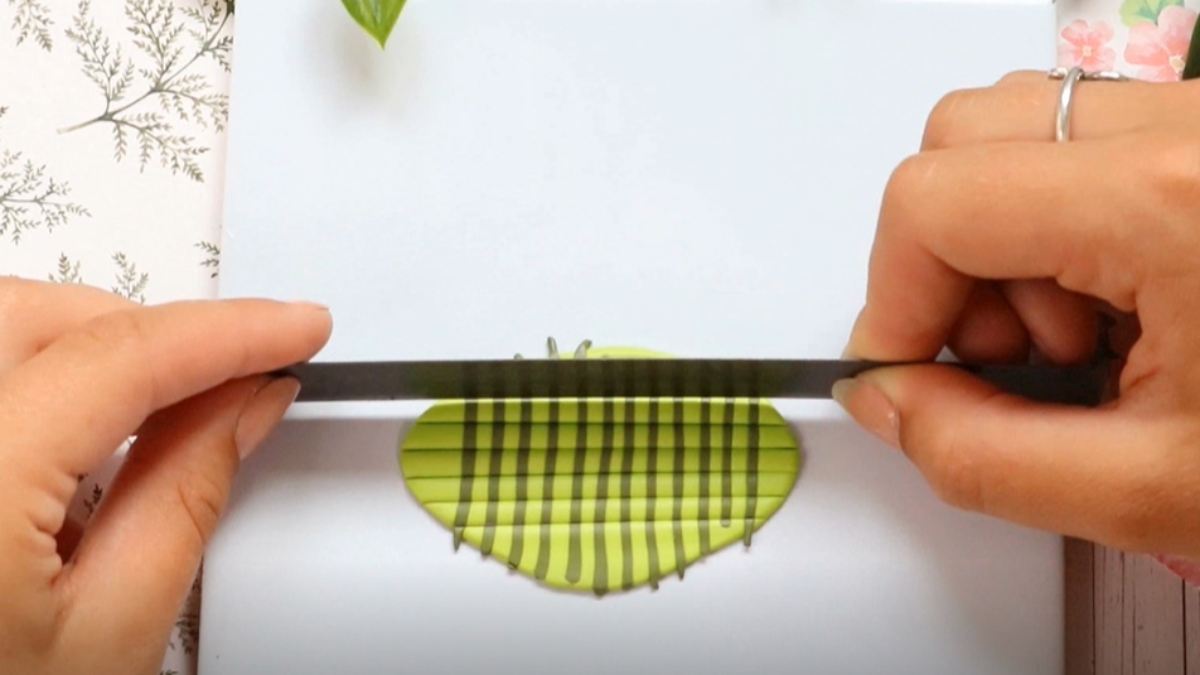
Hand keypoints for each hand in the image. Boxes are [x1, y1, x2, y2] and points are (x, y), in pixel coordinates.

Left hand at [0, 278, 330, 673]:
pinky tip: (63, 429)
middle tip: (229, 379)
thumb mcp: (108, 631)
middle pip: (37, 314)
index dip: (229, 332)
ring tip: (145, 414)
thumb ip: (186, 495)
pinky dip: (28, 369)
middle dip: (148, 331)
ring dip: (83, 345)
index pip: (119, 358)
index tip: (296, 328)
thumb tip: (245, 403)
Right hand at [836, 70, 1199, 562]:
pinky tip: (1125, 302)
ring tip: (1084, 334)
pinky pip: (1084, 140)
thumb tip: (895, 403)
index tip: (909, 370)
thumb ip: (980, 456)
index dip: (892, 298)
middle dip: (948, 262)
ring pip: (1018, 130)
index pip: (935, 201)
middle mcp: (1195, 128)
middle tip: (1008, 354)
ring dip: (1008, 243)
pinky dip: (1064, 223)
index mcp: (1174, 200)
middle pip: (964, 138)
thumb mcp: (1154, 489)